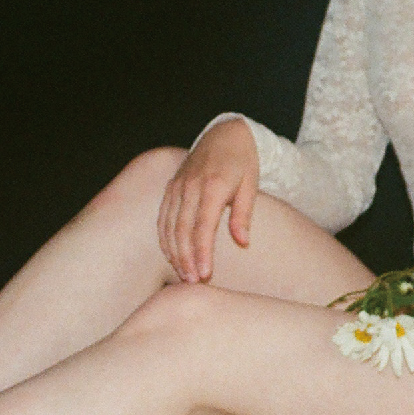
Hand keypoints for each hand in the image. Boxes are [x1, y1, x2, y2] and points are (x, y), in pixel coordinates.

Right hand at [157, 118, 257, 281]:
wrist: (225, 133)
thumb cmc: (242, 161)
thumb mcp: (251, 184)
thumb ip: (243, 214)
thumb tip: (243, 242)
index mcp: (212, 186)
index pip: (202, 227)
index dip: (201, 253)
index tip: (205, 274)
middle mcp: (190, 186)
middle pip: (182, 230)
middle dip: (185, 258)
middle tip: (193, 281)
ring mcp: (177, 186)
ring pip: (169, 226)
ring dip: (174, 252)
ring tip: (182, 275)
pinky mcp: (171, 187)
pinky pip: (162, 217)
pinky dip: (165, 238)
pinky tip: (171, 255)